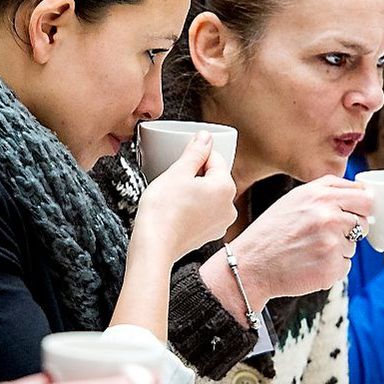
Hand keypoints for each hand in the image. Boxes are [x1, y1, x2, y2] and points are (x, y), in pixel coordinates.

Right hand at [135, 132, 236, 261]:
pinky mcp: (209, 234)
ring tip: (174, 197)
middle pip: (214, 177)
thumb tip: (206, 138)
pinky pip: (204, 212)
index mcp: (226, 187)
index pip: (215, 158)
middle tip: (174, 181)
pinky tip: (177, 211)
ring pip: (209, 195)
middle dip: (195, 174)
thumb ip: (195, 152)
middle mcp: (229, 207)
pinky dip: (193, 207)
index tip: (180, 163)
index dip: (195, 157)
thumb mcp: (177, 172)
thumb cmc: (163, 211)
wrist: (154, 246)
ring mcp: (221, 223)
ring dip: (194, 191)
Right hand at [224, 175, 372, 305]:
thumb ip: (327, 191)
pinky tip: (310, 263)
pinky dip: (332, 267)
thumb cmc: (271, 232)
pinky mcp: (331, 268)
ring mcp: (331, 243)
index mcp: (320, 194)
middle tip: (327, 235)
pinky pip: (345, 265)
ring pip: (354, 245)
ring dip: (339, 249)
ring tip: (310, 249)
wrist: (250, 265)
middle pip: (365, 221)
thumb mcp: (295, 199)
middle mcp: (328, 216)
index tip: (354, 213)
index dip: (361, 207)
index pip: (364, 196)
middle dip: (352, 229)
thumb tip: (361, 192)